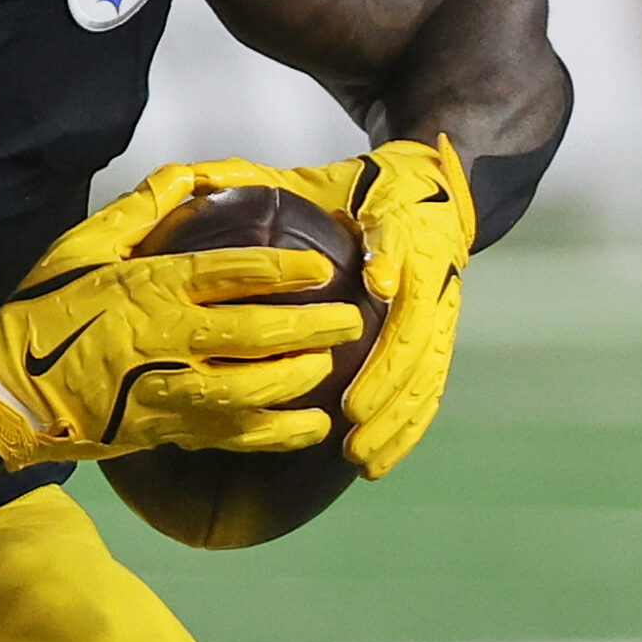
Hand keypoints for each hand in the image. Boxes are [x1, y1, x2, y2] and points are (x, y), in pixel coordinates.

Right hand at [0, 163, 365, 468]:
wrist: (10, 388)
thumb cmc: (46, 309)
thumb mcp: (83, 245)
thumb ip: (139, 210)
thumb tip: (190, 178)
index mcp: (147, 288)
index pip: (227, 273)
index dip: (279, 268)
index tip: (319, 265)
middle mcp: (164, 339)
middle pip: (253, 334)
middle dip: (309, 326)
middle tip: (349, 319)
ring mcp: (168, 390)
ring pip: (250, 390)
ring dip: (298, 379)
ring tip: (330, 366)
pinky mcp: (169, 430)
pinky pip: (233, 435)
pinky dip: (279, 434)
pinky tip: (313, 427)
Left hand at [180, 139, 475, 478]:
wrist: (430, 190)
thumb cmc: (357, 189)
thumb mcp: (323, 178)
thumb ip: (267, 183)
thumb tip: (201, 181)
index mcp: (401, 226)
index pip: (401, 245)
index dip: (391, 263)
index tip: (373, 290)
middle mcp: (429, 273)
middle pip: (417, 330)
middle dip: (387, 375)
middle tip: (351, 412)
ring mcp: (440, 310)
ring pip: (426, 371)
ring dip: (396, 416)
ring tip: (360, 453)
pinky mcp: (440, 338)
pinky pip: (430, 390)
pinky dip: (407, 429)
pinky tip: (376, 462)